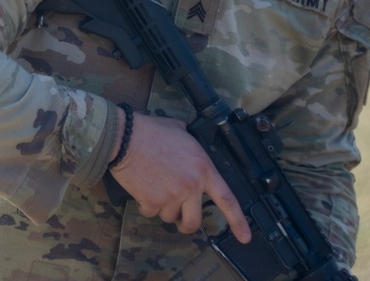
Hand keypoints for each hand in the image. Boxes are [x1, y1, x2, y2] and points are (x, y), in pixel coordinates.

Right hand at [109, 111, 250, 243]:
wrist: (125, 137)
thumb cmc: (150, 131)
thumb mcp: (180, 131)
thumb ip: (191, 145)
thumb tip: (190, 146)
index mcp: (203, 168)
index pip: (226, 199)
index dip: (237, 222)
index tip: (244, 237)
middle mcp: (191, 186)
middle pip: (194, 221)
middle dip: (186, 223)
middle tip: (179, 217)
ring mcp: (171, 196)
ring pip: (169, 217)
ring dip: (162, 208)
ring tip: (153, 187)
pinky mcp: (152, 202)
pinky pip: (150, 212)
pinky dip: (145, 204)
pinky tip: (141, 187)